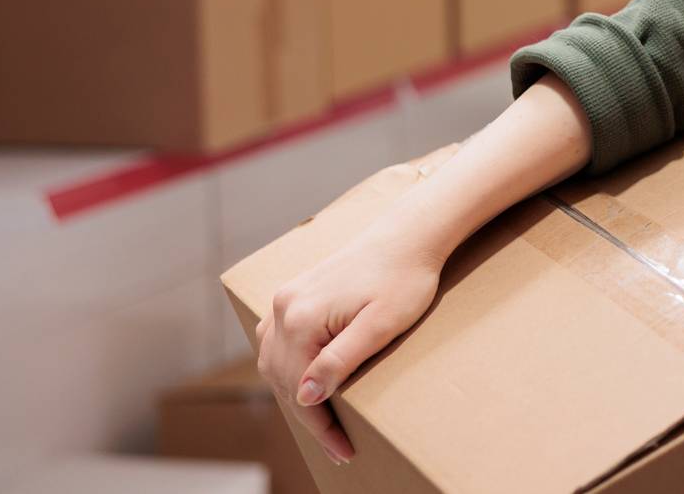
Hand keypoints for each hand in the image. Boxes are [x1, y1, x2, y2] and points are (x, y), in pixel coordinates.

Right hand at [254, 219, 443, 464]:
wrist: (409, 235)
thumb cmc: (404, 279)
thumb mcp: (380, 326)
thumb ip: (340, 361)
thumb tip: (305, 396)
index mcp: (301, 318)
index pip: (300, 390)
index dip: (321, 426)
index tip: (343, 450)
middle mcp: (284, 308)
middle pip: (281, 377)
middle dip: (307, 414)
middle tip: (336, 443)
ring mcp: (285, 298)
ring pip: (274, 361)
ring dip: (293, 392)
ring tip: (321, 420)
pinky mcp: (294, 293)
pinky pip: (277, 340)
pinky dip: (288, 366)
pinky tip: (304, 380)